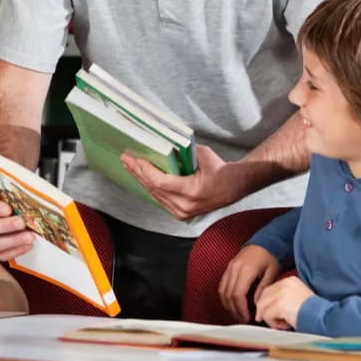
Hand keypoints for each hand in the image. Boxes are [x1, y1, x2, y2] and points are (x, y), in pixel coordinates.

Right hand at [0, 189, 34, 260]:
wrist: (10, 210)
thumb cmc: (8, 198)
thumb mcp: (8, 190)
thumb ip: (12, 191)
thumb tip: (27, 194)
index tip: (8, 209)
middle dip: (5, 226)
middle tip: (21, 223)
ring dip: (14, 241)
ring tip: (30, 237)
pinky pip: (1, 254)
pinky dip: (16, 251)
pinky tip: (28, 245)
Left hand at [121, 145, 242, 219]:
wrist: (234, 187)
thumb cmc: (221, 170)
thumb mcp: (203, 155)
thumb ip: (182, 152)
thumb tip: (163, 146)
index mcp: (191, 192)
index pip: (160, 182)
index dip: (145, 171)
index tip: (135, 159)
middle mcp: (185, 206)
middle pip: (154, 189)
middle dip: (138, 173)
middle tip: (126, 160)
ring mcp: (182, 212)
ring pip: (155, 195)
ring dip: (142, 180)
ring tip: (130, 167)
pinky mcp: (181, 214)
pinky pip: (161, 200)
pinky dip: (151, 188)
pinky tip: (142, 178)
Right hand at [218, 245, 280, 322]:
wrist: (265, 243)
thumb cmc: (270, 257)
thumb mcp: (271, 273)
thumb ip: (263, 289)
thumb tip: (257, 305)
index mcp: (246, 270)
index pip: (238, 294)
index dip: (241, 309)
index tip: (247, 318)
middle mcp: (235, 268)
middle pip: (228, 294)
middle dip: (234, 310)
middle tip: (242, 319)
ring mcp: (230, 267)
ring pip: (222, 290)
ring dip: (228, 304)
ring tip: (237, 314)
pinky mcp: (228, 268)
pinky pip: (222, 284)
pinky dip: (225, 296)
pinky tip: (231, 303)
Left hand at [254, 275, 313, 330]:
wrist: (323, 317)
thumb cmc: (313, 312)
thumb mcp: (298, 297)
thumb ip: (284, 297)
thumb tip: (268, 307)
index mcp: (290, 280)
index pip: (269, 290)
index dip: (266, 303)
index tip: (266, 313)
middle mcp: (285, 283)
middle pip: (263, 297)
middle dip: (264, 311)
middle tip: (271, 321)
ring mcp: (282, 293)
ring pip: (263, 306)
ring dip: (270, 318)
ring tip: (282, 324)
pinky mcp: (280, 304)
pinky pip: (267, 315)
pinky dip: (273, 323)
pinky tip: (285, 325)